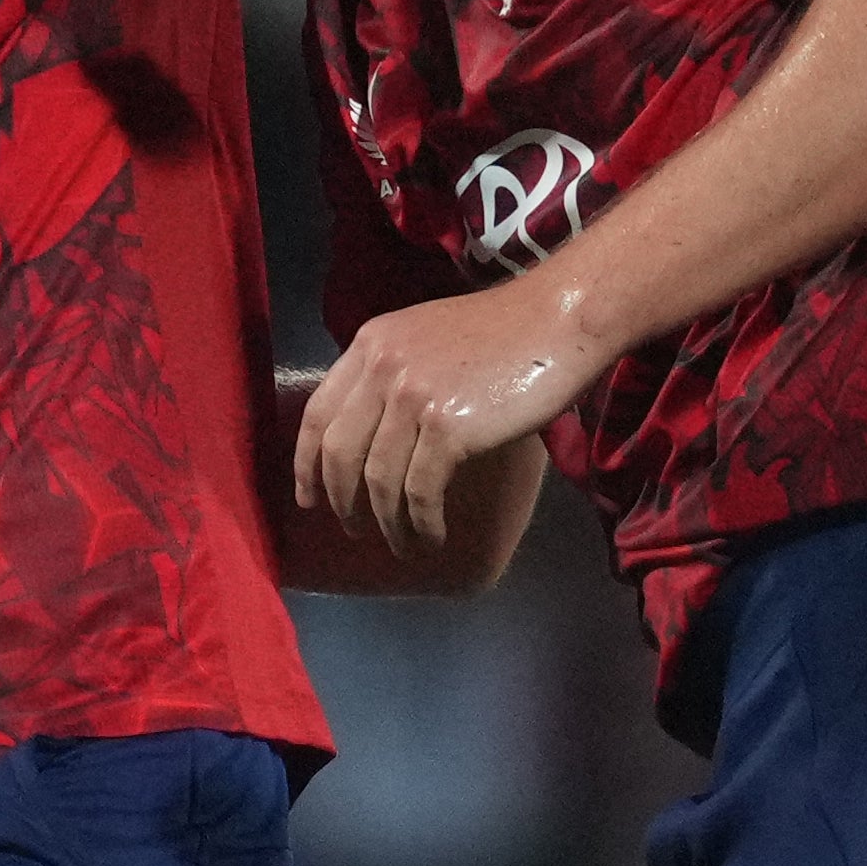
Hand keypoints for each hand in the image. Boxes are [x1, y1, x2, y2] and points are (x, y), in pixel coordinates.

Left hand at [296, 283, 596, 554]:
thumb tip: (376, 432)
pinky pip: (419, 491)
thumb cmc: (506, 331)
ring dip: (386, 523)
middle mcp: (381, 367)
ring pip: (378, 479)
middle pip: (338, 452)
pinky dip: (421, 523)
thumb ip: (395, 372)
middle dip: (341, 500)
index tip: (309, 498)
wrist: (560, 319)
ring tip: (403, 546)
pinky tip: (432, 537)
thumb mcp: (428, 337)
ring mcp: (411, 396)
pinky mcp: (447, 426)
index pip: (317, 412)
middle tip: (354, 530)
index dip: (306, 462)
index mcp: (370, 343)